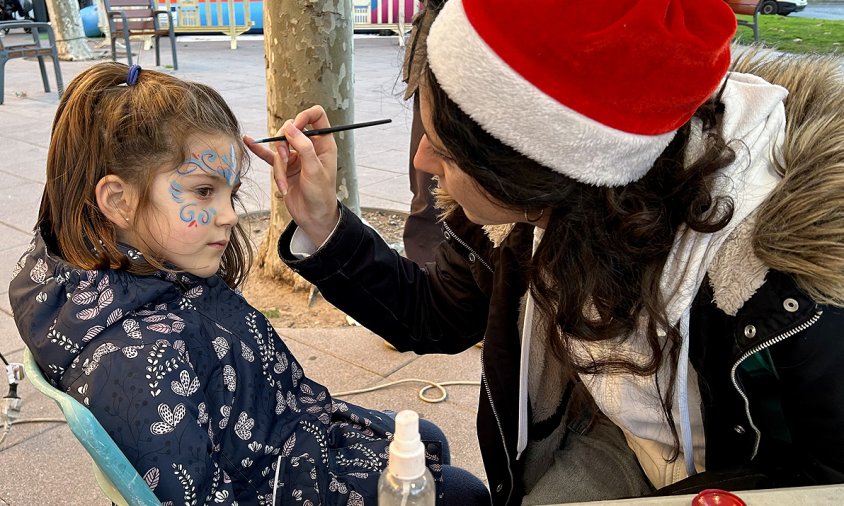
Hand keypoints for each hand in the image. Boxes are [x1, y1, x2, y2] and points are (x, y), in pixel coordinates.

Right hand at [246, 105, 340, 246]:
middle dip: (284, 145)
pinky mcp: (284, 166)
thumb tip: (290, 127)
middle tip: (287, 160)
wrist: (313, 217)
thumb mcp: (314, 170)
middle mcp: (310, 146)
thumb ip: (303, 147)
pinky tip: (249, 141)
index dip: (304, 117)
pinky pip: (270, 155)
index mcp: (324, 143)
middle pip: (291, 129)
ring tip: (284, 183)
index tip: (295, 129)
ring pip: (279, 147)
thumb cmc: (320, 195)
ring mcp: (296, 156)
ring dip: (278, 166)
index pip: (316, 116)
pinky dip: (260, 150)